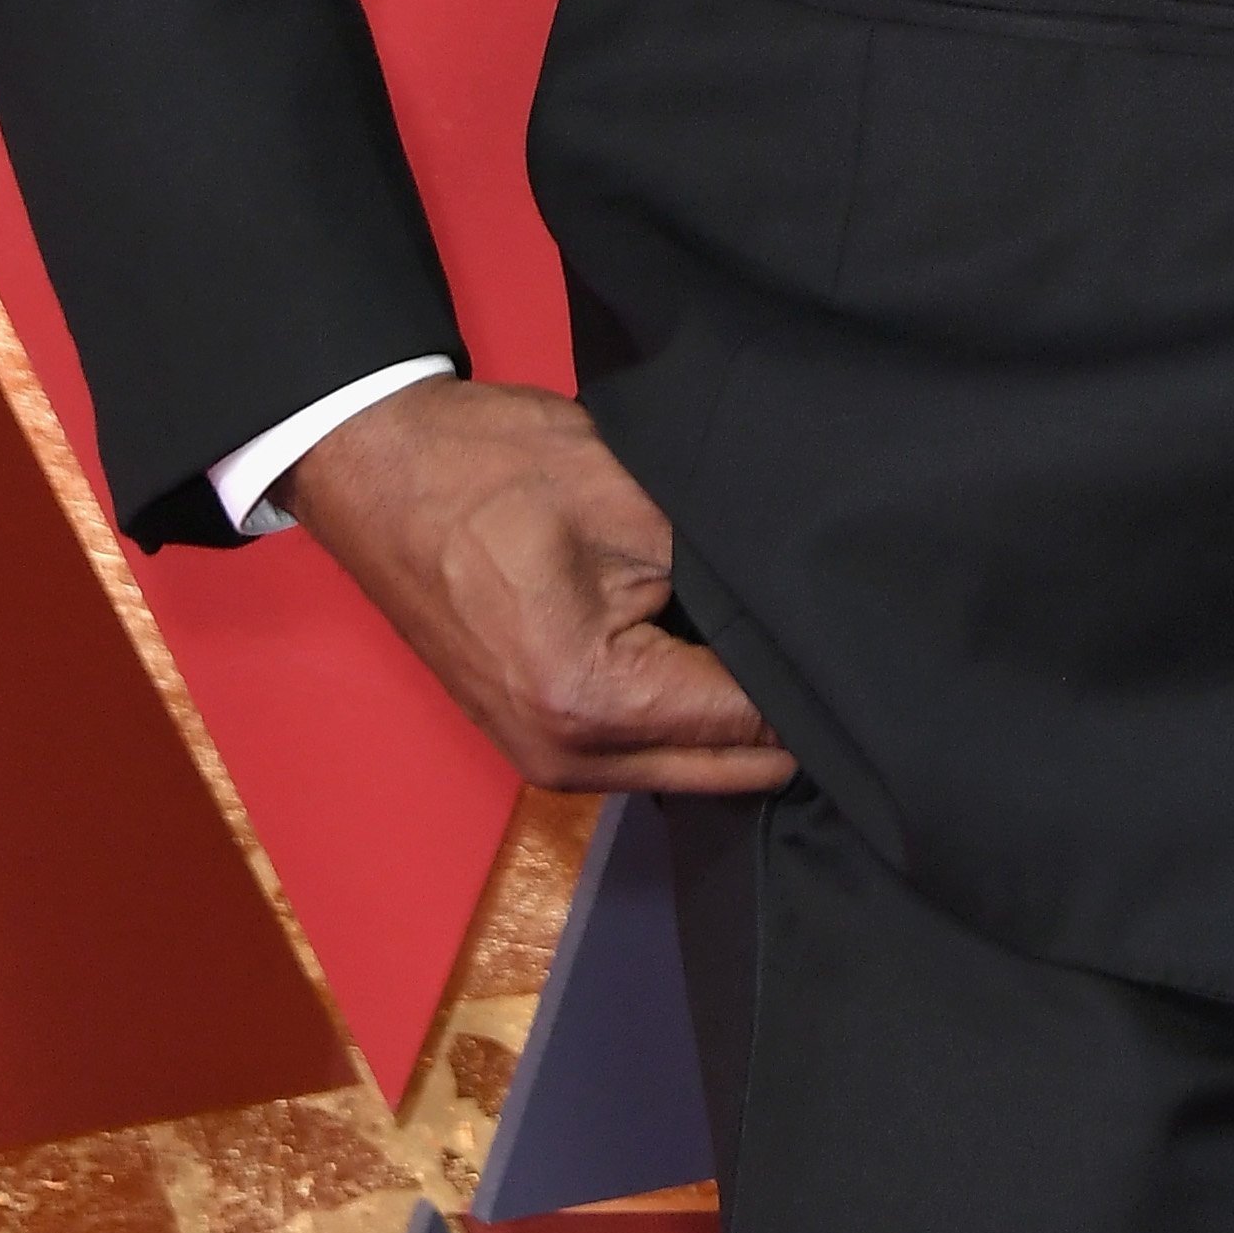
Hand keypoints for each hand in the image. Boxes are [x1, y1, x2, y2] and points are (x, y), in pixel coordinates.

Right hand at [285, 376, 796, 794]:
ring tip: (776, 634)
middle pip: (730, 766)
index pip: (751, 721)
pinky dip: (688, 712)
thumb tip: (808, 620)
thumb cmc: (489, 468)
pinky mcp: (540, 740)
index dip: (814, 678)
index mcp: (592, 703)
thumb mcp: (632, 500)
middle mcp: (570, 759)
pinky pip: (648, 749)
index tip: (858, 637)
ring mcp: (549, 760)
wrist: (375, 466)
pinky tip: (716, 649)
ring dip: (735, 714)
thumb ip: (727, 575)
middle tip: (834, 637)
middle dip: (786, 714)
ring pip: (692, 764)